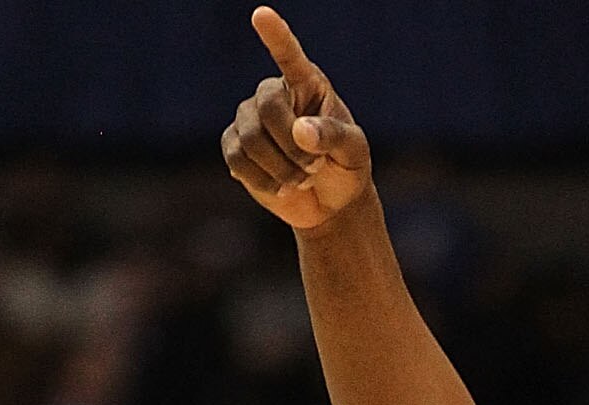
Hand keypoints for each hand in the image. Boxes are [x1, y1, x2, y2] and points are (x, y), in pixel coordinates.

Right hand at [222, 9, 371, 231]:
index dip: (276, 36)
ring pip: (250, 139)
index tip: (262, 14)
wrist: (329, 203)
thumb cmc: (346, 168)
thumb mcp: (353, 152)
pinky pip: (237, 159)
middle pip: (267, 109)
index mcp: (306, 83)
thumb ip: (333, 136)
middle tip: (314, 168)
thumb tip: (301, 131)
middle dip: (292, 147)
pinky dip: (263, 181)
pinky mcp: (235, 146)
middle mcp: (273, 93)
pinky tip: (282, 187)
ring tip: (302, 179)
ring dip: (281, 169)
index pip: (289, 56)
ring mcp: (249, 118)